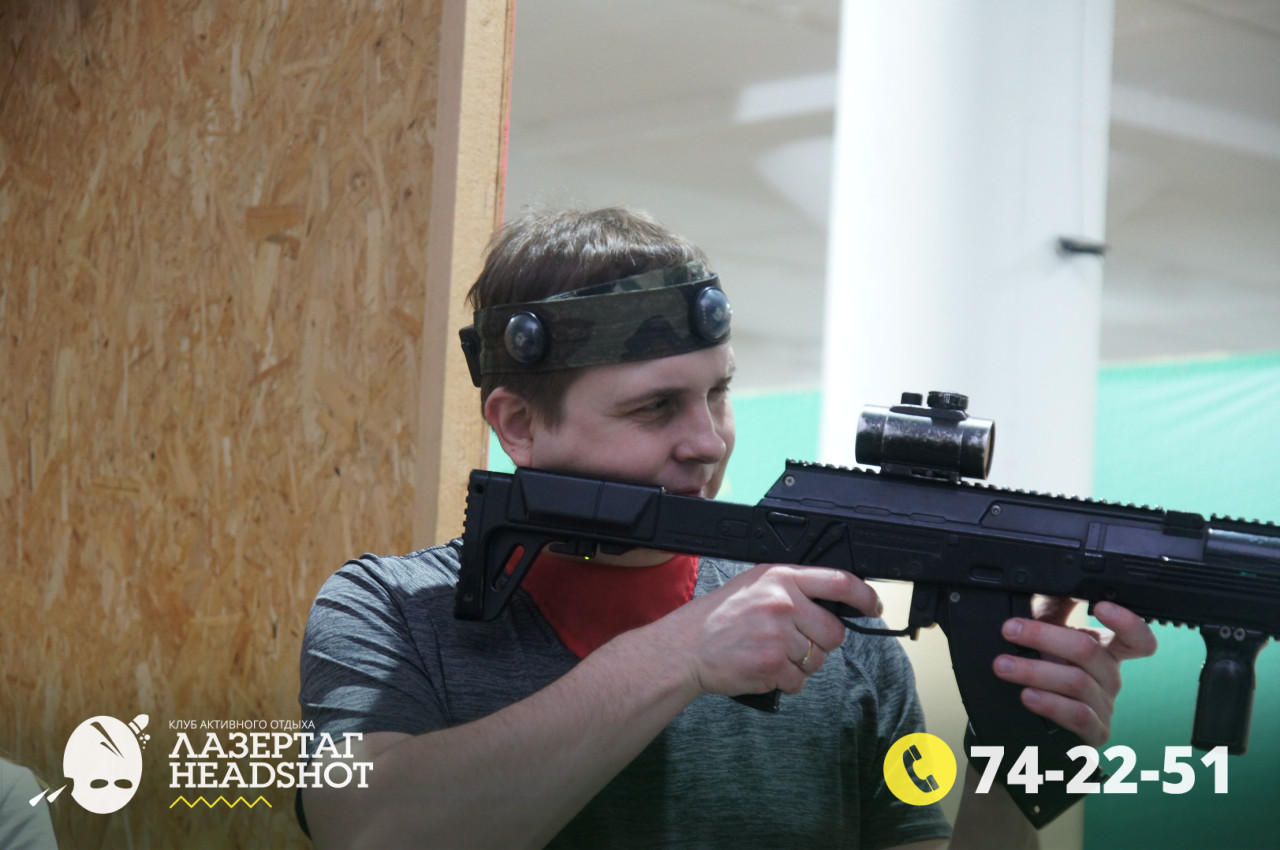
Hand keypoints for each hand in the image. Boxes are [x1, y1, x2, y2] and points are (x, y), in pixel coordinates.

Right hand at [664, 564, 882, 698]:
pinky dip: (785, 681)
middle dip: (820, 642)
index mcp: (780, 577)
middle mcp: (783, 603)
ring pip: (818, 659)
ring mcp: (778, 635)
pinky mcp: (772, 665)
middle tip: (794, 642)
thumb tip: (831, 603)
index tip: (873, 606)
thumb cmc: (718, 617)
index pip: (838, 581)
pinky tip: (764, 669)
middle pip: (834, 631)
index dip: (864, 596)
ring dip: (801, 664)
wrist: (686, 647)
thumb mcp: (754, 585)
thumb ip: (790, 589)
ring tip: (771, 654)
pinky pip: (799, 681)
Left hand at [992, 598, 1156, 745]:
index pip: (1137, 637)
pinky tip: (1028, 696)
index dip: (1128, 621)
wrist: (1039, 721)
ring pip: (1076, 683)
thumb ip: (1054, 605)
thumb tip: (1051, 573)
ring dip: (1034, 671)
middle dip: (1044, 636)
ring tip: (1003, 665)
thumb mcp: (1050, 633)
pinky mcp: (1094, 733)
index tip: (1100, 605)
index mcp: (1106, 650)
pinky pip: (1077, 717)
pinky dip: (1050, 704)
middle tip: (1009, 630)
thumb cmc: (1049, 671)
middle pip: (1088, 651)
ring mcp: (1104, 706)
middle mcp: (1110, 676)